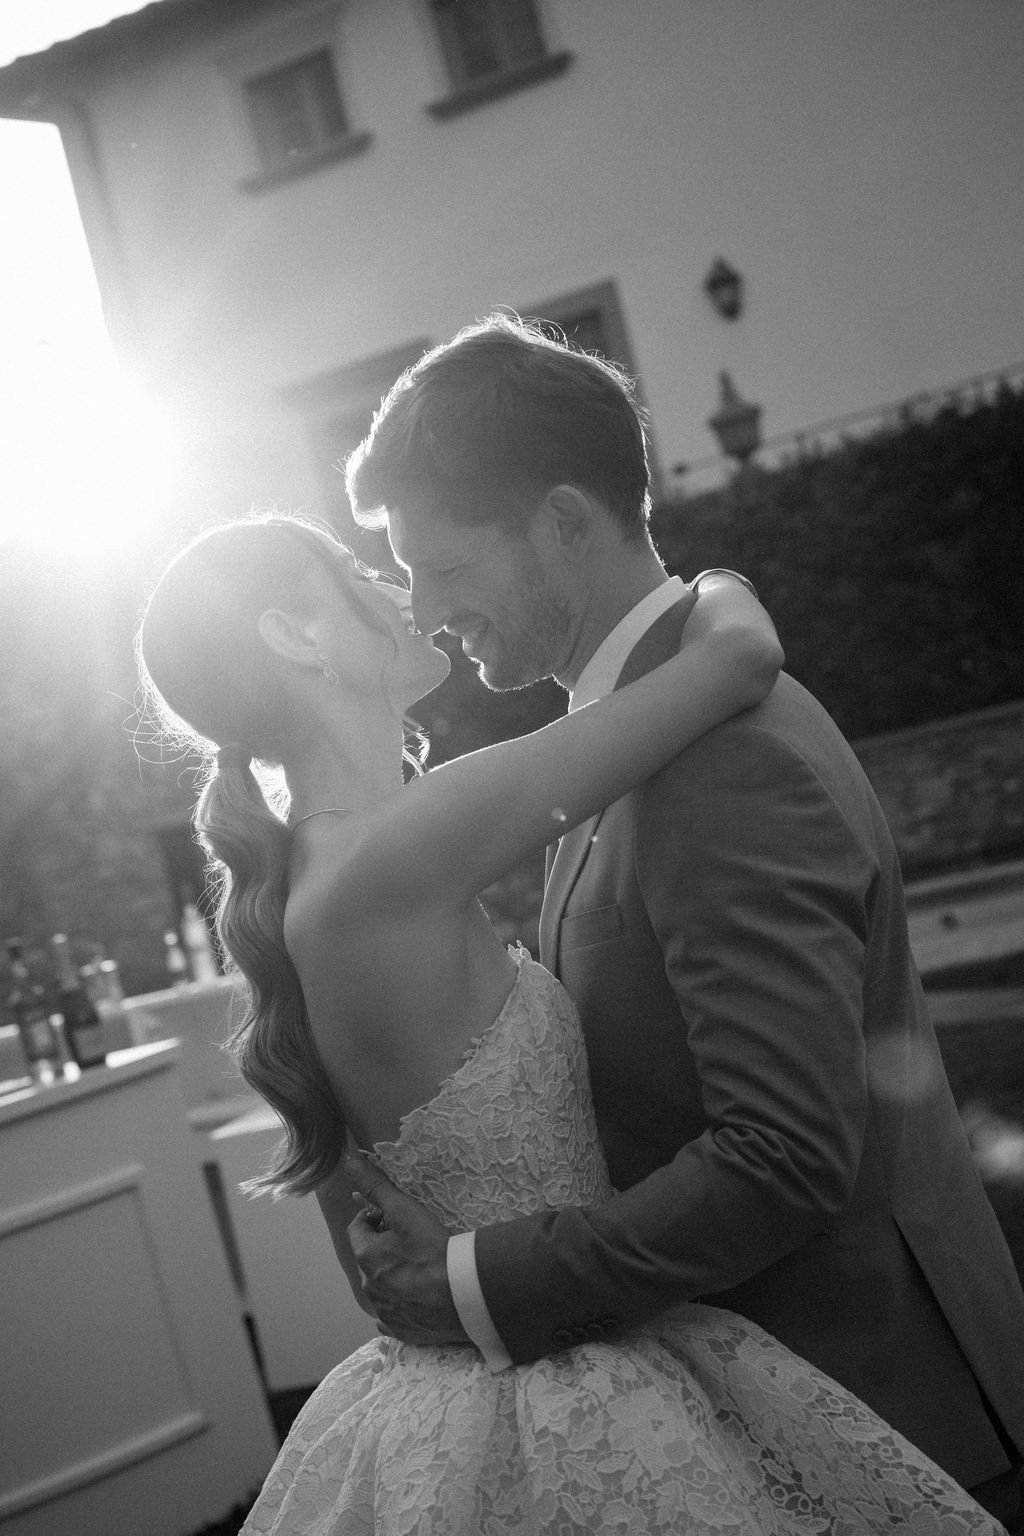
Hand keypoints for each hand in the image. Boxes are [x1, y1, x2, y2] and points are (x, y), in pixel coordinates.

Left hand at [345, 1153, 469, 1346]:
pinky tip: (420, 1298)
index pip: (357, 1228)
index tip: (395, 1217)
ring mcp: (384, 1312)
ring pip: (381, 1287)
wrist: (462, 1295)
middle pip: (369, 1258)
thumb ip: (376, 1186)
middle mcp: (368, 1287)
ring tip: (421, 1268)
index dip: (374, 1218)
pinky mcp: (401, 1330)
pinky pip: (393, 1316)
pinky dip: (401, 1305)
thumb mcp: (404, 1210)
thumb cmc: (433, 1249)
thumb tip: (349, 1161)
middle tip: (412, 1241)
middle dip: (384, 1247)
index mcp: (365, 1256)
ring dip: (392, 1276)